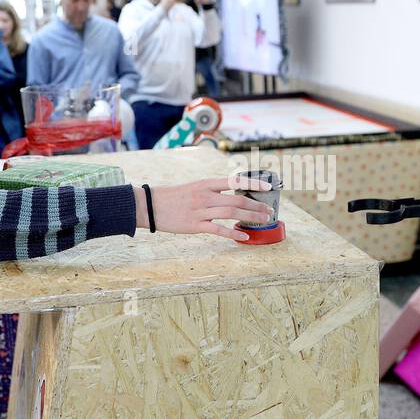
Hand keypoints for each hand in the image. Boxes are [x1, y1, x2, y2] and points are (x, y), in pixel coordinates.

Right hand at [133, 176, 272, 240]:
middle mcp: (205, 196)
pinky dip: (232, 233)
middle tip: (269, 211)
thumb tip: (232, 195)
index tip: (268, 186)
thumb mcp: (194, 187)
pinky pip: (218, 230)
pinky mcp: (195, 225)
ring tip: (263, 221)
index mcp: (206, 184)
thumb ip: (212, 191)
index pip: (235, 181)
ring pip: (232, 214)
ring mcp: (200, 211)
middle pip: (237, 200)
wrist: (150, 205)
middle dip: (256, 205)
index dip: (253, 183)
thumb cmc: (173, 197)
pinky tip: (243, 237)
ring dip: (250, 217)